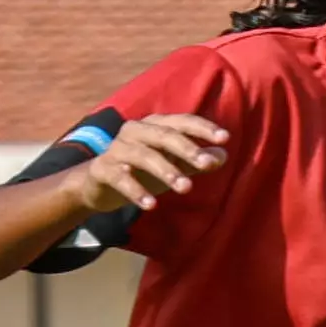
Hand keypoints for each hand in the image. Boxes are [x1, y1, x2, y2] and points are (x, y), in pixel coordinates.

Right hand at [71, 110, 226, 219]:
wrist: (100, 185)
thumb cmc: (143, 171)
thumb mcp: (173, 165)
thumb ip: (196, 161)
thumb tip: (223, 156)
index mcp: (155, 125)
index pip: (182, 121)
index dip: (203, 128)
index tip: (225, 138)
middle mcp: (135, 131)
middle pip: (164, 135)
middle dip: (187, 149)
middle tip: (208, 165)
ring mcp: (117, 148)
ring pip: (144, 155)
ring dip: (166, 171)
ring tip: (186, 188)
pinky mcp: (102, 169)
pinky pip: (120, 178)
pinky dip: (136, 191)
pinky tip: (151, 205)